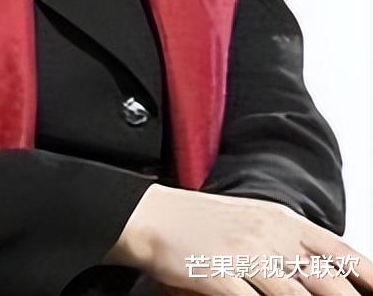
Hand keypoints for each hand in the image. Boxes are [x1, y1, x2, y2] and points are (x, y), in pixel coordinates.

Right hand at [107, 183, 372, 293]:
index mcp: (282, 220)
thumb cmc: (200, 223)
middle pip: (330, 283)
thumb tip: (331, 273)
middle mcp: (270, 235)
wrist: (148, 216)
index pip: (343, 254)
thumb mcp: (253, 222)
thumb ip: (291, 246)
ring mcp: (245, 255)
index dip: (371, 278)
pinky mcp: (219, 276)